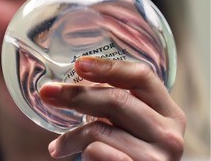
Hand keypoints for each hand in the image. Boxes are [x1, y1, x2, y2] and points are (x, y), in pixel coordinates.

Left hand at [40, 56, 185, 160]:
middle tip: (47, 92)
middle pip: (116, 99)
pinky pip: (97, 151)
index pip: (141, 76)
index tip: (79, 64)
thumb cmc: (126, 150)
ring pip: (100, 128)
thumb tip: (71, 82)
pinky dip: (80, 151)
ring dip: (71, 136)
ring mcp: (157, 157)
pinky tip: (77, 155)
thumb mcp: (128, 124)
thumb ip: (116, 103)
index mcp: (168, 112)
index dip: (108, 67)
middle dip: (75, 95)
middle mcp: (169, 133)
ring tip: (60, 144)